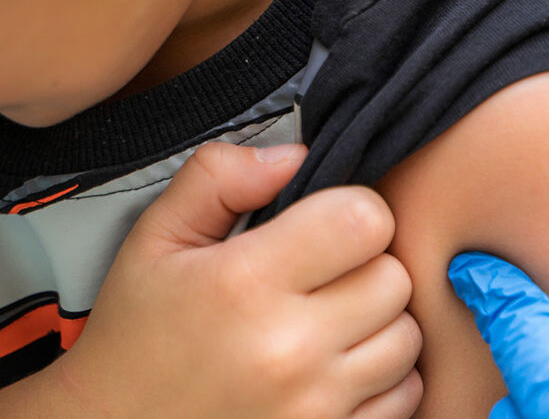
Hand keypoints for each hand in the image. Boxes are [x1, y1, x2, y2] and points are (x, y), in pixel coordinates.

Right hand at [57, 143, 421, 418]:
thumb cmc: (139, 337)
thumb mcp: (156, 240)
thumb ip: (220, 179)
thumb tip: (295, 155)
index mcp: (244, 284)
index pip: (366, 219)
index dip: (353, 211)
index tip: (325, 227)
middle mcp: (288, 347)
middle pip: (395, 276)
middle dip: (367, 266)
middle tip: (324, 278)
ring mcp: (315, 402)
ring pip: (408, 335)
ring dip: (381, 323)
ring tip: (330, 322)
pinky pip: (406, 393)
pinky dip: (385, 377)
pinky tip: (340, 365)